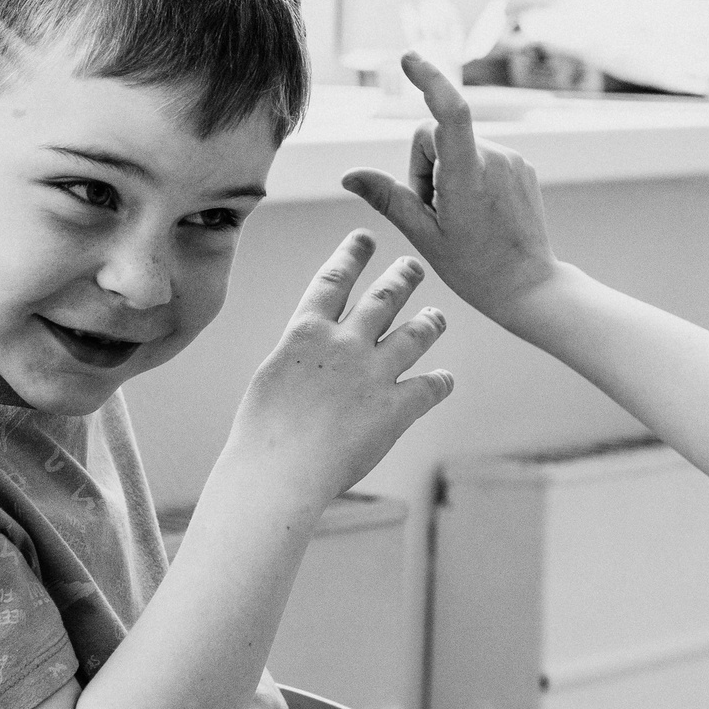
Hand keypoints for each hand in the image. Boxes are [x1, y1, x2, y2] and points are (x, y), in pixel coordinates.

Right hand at [234, 230, 453, 499]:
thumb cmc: (262, 434)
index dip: (351, 255)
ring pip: (414, 334)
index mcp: (305, 333)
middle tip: (414, 267)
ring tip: (438, 316)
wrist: (278, 471)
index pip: (333, 281)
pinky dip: (440, 382)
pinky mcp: (396, 408)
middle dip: (402, 278)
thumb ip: (299, 357)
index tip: (364, 237)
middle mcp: (344, 344)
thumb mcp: (272, 379)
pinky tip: (446, 379)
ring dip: (430, 322)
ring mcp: (373, 374)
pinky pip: (429, 387)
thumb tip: (308, 349)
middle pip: (383, 299)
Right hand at [341, 53, 563, 329]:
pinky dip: (468, 175)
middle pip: (434, 135)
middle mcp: (494, 158)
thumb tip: (349, 176)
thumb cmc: (475, 269)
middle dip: (423, 166)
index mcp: (467, 176)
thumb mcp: (423, 236)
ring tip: (460, 216)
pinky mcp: (521, 165)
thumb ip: (388, 199)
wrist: (529, 286)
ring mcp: (512, 160)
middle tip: (435, 212)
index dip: (429, 80)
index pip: (449, 113)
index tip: (408, 59)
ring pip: (456, 146)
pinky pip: (479, 155)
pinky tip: (478, 212)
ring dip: (446, 173)